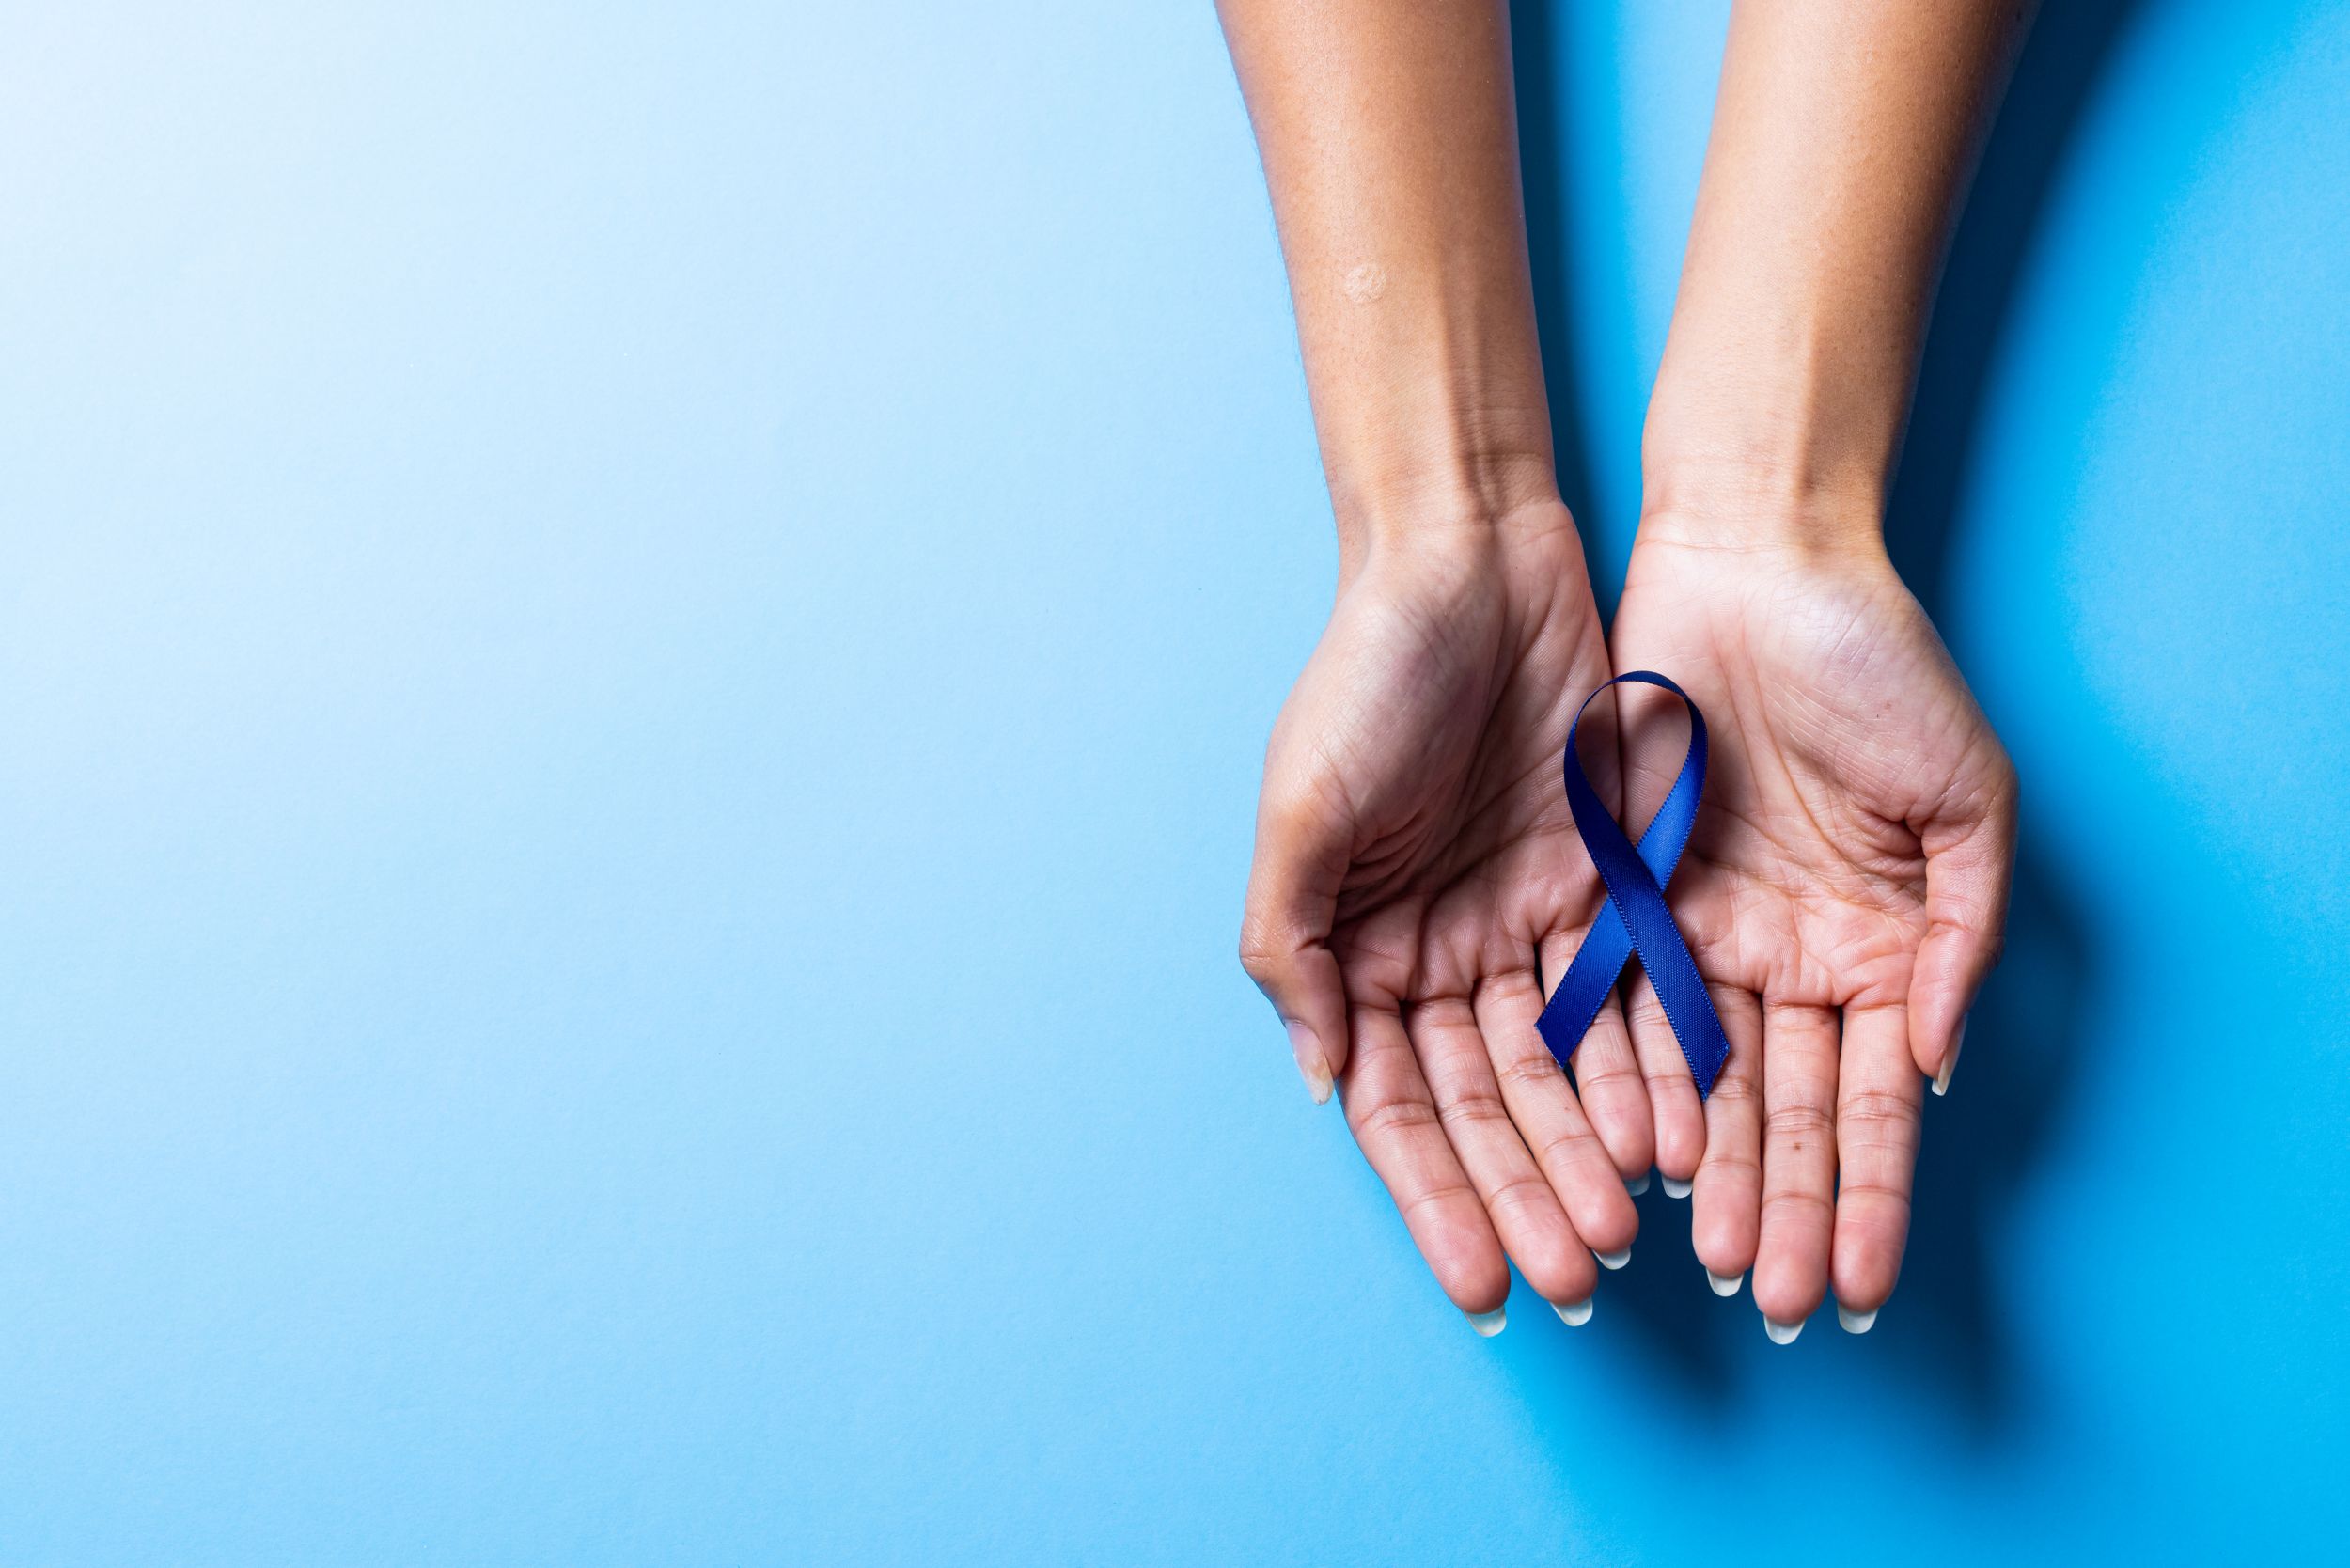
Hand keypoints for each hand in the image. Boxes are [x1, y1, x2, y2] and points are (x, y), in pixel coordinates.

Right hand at [1241, 502, 1660, 1326]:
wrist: (1473, 559)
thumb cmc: (1366, 676)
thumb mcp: (1302, 807)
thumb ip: (1293, 948)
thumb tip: (1322, 1081)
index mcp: (1359, 950)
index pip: (1400, 1104)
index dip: (1438, 1195)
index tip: (1481, 1283)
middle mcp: (1444, 953)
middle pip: (1489, 1104)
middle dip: (1527, 1194)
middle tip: (1575, 1279)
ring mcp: (1529, 922)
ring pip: (1568, 1067)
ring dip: (1592, 1151)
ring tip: (1633, 1231)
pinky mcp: (1608, 882)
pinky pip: (1635, 992)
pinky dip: (1651, 1064)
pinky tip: (1678, 1134)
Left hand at [1605, 522, 2016, 1335]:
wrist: (1759, 566)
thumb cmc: (1880, 668)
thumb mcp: (1966, 797)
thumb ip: (1962, 934)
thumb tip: (1938, 1062)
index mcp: (1872, 950)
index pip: (1870, 1101)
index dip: (1869, 1195)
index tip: (1863, 1286)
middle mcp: (1779, 961)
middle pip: (1778, 1111)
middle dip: (1780, 1207)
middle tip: (1775, 1301)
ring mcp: (1696, 934)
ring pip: (1692, 1079)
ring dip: (1698, 1171)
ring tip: (1696, 1256)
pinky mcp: (1615, 895)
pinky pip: (1613, 1003)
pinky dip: (1620, 1078)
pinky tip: (1629, 1154)